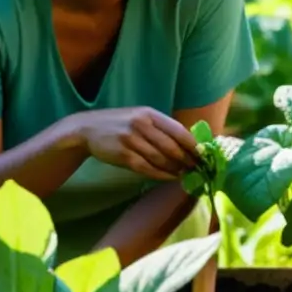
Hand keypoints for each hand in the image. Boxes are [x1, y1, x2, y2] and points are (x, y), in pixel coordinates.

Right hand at [71, 107, 200, 180]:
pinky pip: (147, 168)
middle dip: (187, 159)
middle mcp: (142, 125)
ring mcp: (131, 140)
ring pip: (161, 159)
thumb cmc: (120, 124)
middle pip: (171, 147)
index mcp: (150, 114)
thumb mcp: (141, 117)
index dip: (192, 145)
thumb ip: (161, 127)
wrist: (87, 129)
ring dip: (176, 169)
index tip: (203, 154)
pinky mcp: (123, 155)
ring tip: (185, 174)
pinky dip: (161, 174)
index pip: (178, 130)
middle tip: (197, 168)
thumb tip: (189, 142)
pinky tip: (170, 177)